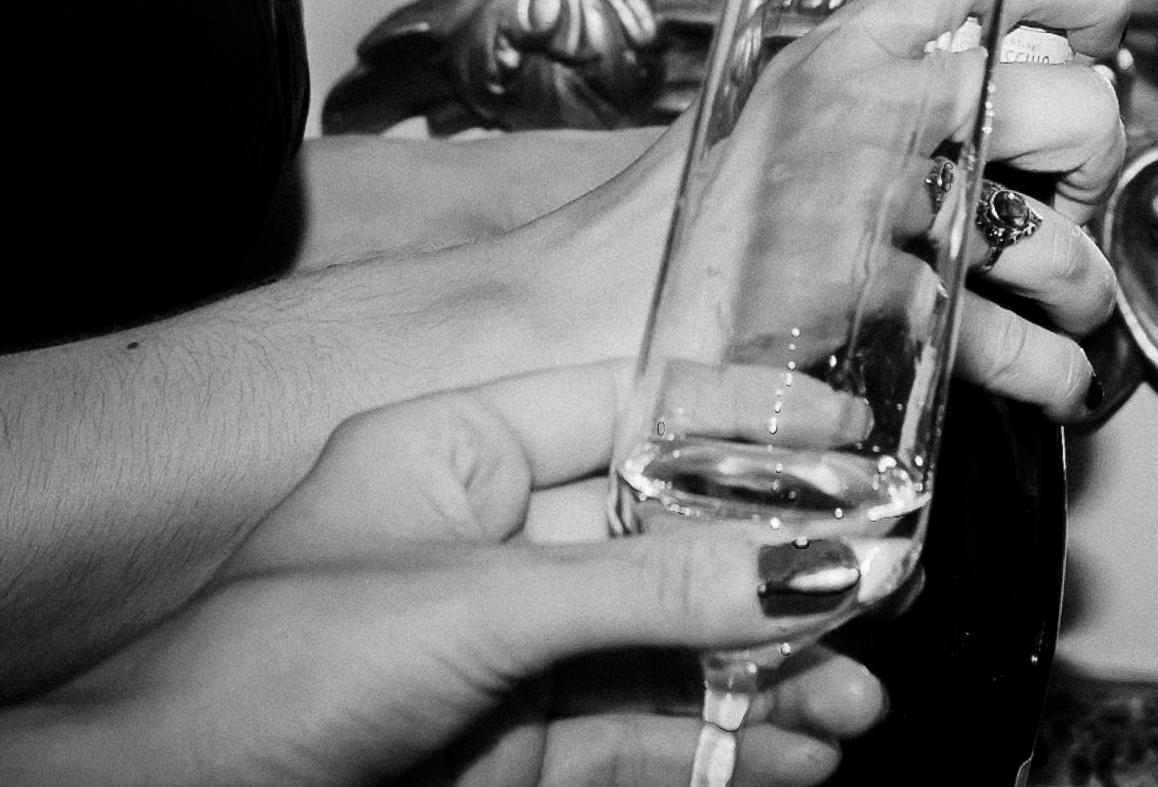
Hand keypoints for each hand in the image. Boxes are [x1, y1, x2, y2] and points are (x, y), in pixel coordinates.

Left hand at [0, 364, 885, 786]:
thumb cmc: (274, 671)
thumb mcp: (487, 607)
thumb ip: (660, 592)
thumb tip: (818, 562)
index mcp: (459, 450)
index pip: (633, 406)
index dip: (746, 419)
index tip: (856, 436)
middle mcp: (491, 538)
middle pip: (673, 540)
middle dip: (779, 577)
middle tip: (883, 594)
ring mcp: (506, 646)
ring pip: (673, 647)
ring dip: (770, 676)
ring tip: (855, 706)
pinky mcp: (516, 741)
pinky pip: (644, 729)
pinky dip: (724, 744)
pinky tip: (795, 756)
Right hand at [712, 0, 1126, 422]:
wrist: (596, 302)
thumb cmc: (689, 212)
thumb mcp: (778, 93)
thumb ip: (872, 66)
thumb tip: (975, 49)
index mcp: (850, 48)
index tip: (1100, 23)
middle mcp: (874, 112)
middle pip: (1069, 103)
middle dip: (1095, 160)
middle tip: (1066, 186)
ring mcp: (875, 211)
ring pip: (1048, 238)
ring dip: (1081, 283)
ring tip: (1068, 296)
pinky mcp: (871, 306)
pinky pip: (999, 341)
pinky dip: (1046, 371)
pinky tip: (1057, 379)